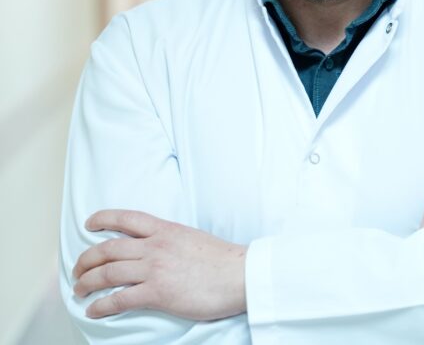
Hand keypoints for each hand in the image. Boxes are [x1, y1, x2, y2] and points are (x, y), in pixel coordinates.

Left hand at [72, 210, 246, 319]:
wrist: (240, 274)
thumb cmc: (223, 260)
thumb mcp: (192, 238)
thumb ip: (171, 240)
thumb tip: (158, 247)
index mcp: (166, 230)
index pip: (126, 218)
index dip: (102, 219)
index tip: (89, 224)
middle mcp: (155, 246)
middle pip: (108, 248)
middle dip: (85, 259)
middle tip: (78, 269)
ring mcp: (155, 269)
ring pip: (107, 273)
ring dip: (86, 282)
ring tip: (79, 290)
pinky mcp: (158, 293)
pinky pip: (119, 299)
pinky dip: (101, 305)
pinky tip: (94, 310)